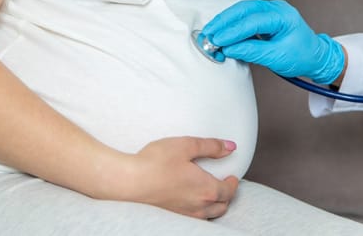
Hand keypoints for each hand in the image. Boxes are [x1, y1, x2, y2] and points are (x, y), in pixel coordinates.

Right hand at [109, 137, 238, 219]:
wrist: (129, 181)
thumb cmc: (156, 162)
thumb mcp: (186, 145)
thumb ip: (211, 146)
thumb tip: (231, 146)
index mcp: (206, 189)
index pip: (229, 191)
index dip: (233, 183)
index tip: (233, 177)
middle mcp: (198, 206)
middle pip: (222, 206)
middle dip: (226, 195)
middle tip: (224, 184)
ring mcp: (184, 214)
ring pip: (208, 215)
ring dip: (215, 205)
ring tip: (211, 194)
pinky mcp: (171, 216)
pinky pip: (194, 217)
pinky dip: (200, 210)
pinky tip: (192, 200)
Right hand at [202, 0, 344, 83]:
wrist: (315, 56)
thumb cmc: (301, 57)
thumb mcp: (276, 58)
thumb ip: (251, 51)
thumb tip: (228, 49)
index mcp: (283, 16)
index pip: (253, 21)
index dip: (233, 31)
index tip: (218, 41)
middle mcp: (276, 8)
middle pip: (244, 9)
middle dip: (224, 21)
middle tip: (208, 34)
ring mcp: (270, 10)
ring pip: (242, 10)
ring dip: (225, 21)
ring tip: (210, 33)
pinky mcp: (265, 16)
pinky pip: (245, 16)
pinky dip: (231, 24)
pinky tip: (221, 32)